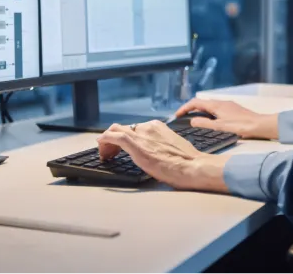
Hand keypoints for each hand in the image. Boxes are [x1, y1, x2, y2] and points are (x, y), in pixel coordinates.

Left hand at [97, 121, 230, 192]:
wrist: (192, 166)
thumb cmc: (187, 162)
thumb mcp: (171, 147)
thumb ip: (159, 145)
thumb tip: (154, 152)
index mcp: (157, 126)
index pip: (134, 128)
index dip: (124, 137)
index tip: (121, 148)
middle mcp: (148, 127)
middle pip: (123, 128)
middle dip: (114, 139)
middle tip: (111, 153)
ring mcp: (142, 134)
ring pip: (116, 131)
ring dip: (108, 141)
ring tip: (106, 154)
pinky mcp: (136, 144)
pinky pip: (114, 137)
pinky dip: (105, 139)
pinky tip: (100, 145)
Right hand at [174, 98, 278, 139]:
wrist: (259, 125)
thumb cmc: (240, 126)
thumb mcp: (219, 127)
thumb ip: (204, 123)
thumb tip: (192, 120)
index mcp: (216, 105)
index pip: (196, 102)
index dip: (184, 108)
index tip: (177, 115)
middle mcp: (221, 102)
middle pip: (202, 103)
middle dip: (191, 109)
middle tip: (183, 118)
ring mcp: (228, 105)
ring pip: (209, 106)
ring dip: (200, 111)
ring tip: (194, 121)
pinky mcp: (233, 110)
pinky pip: (216, 109)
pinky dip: (208, 113)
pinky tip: (211, 122)